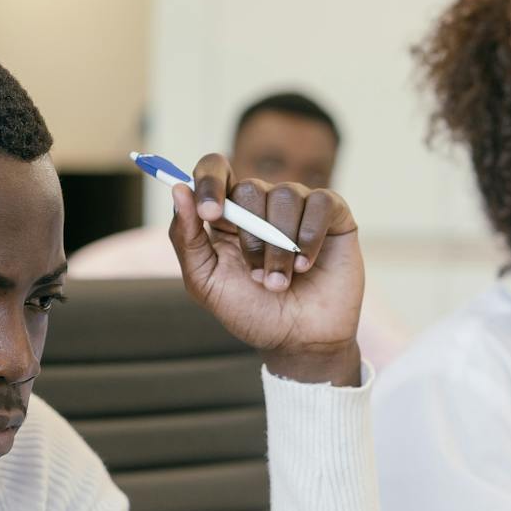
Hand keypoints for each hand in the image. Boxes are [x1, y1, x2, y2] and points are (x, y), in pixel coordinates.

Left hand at [166, 153, 364, 385]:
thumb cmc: (252, 312)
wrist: (298, 341)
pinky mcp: (332, 213)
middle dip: (251, 238)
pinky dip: (310, 238)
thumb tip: (178, 189)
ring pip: (285, 196)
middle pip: (249, 189)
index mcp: (227, 216)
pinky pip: (320, 203)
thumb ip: (186, 238)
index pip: (214, 169)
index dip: (209, 183)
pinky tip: (305, 266)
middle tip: (256, 275)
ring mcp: (298, 206)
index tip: (210, 213)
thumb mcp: (206, 282)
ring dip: (279, 247)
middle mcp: (262, 205)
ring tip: (280, 282)